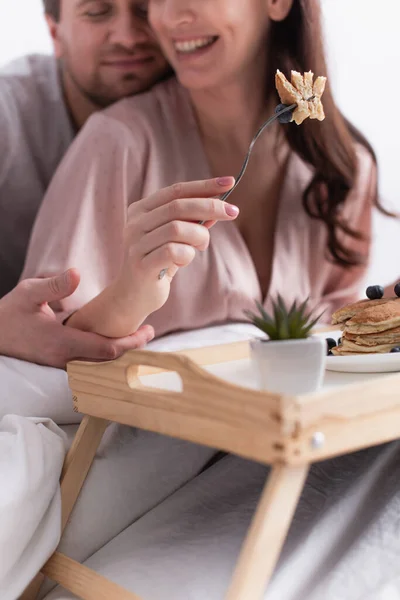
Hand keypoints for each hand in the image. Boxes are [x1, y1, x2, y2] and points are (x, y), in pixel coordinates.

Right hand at [0, 269, 153, 368]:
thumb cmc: (8, 314)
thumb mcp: (28, 293)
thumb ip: (53, 285)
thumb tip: (76, 273)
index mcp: (61, 342)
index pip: (106, 349)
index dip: (131, 342)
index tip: (148, 330)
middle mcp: (64, 358)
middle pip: (109, 360)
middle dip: (132, 347)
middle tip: (150, 331)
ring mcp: (62, 364)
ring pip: (100, 364)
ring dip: (120, 351)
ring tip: (137, 332)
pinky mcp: (59, 364)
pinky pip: (90, 363)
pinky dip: (106, 353)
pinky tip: (114, 337)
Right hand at [117, 176, 237, 316]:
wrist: (134, 296)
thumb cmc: (159, 263)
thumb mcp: (178, 238)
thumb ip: (194, 221)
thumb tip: (222, 204)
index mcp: (141, 210)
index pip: (176, 190)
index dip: (204, 185)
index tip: (229, 182)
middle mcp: (135, 223)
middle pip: (178, 206)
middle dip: (210, 206)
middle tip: (232, 213)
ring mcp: (136, 244)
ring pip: (177, 228)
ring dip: (199, 236)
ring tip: (201, 246)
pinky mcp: (141, 265)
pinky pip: (173, 252)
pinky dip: (188, 255)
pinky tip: (184, 262)